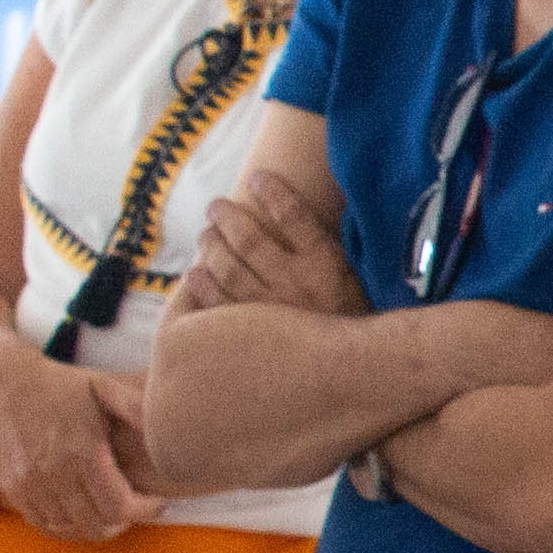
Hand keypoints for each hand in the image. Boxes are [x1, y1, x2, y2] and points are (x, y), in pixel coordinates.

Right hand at [0, 348, 159, 539]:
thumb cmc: (58, 387)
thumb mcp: (103, 388)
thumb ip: (136, 409)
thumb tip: (169, 428)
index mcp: (82, 453)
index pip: (120, 505)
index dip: (145, 510)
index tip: (156, 502)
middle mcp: (53, 474)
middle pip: (98, 523)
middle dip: (124, 521)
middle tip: (136, 508)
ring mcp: (29, 485)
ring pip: (71, 529)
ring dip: (97, 526)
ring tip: (111, 513)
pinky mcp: (12, 490)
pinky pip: (44, 524)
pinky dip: (67, 527)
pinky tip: (81, 515)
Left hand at [178, 167, 367, 324]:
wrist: (356, 376)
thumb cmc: (354, 324)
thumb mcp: (354, 282)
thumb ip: (331, 251)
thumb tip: (309, 212)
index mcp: (326, 266)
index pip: (294, 216)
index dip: (273, 192)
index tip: (257, 176)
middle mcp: (295, 284)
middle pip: (250, 239)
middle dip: (227, 217)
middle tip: (216, 207)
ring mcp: (268, 310)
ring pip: (227, 267)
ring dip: (210, 245)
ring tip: (205, 235)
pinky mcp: (249, 334)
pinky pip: (214, 303)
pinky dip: (201, 286)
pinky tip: (196, 274)